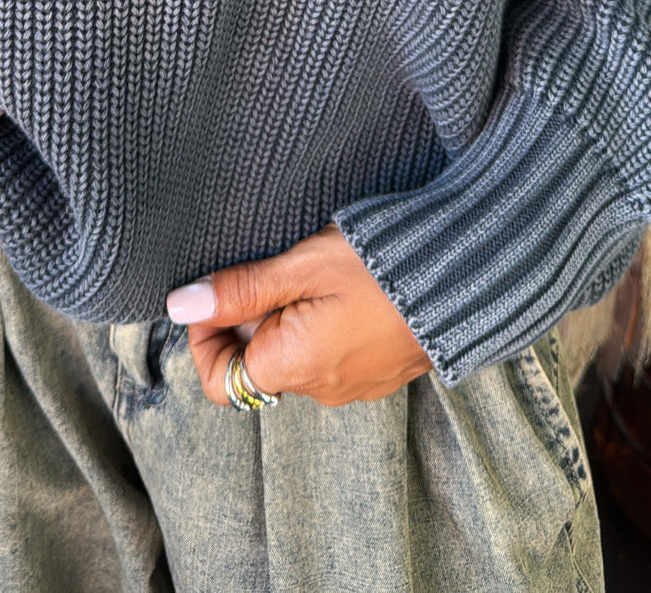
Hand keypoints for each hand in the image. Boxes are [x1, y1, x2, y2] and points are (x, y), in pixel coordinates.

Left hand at [167, 221, 433, 405]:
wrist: (469, 272)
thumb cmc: (384, 263)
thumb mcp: (303, 265)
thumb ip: (241, 289)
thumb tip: (181, 305)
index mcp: (296, 366)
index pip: (221, 380)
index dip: (207, 336)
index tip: (218, 290)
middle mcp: (323, 388)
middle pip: (257, 362)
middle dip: (251, 315)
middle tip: (273, 265)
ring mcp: (355, 383)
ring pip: (294, 354)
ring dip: (287, 315)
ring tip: (313, 268)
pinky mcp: (380, 369)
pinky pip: (330, 353)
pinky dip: (321, 322)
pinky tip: (343, 283)